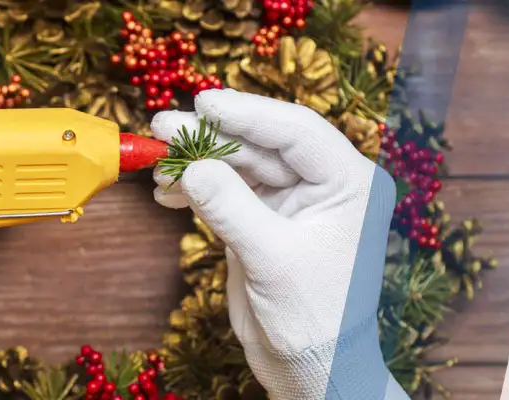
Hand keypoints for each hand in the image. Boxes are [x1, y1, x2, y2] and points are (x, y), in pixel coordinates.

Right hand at [152, 89, 405, 398]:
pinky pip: (228, 191)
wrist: (312, 368)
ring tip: (157, 159)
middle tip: (163, 126)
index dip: (248, 112)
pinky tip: (167, 190)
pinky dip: (197, 188)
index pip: (297, 131)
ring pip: (240, 165)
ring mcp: (293, 202)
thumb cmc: (314, 317)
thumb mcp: (272, 258)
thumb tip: (192, 167)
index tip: (204, 103)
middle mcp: (325, 185)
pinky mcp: (265, 221)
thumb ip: (231, 207)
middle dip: (212, 136)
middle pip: (262, 144)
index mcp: (350, 184)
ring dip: (197, 161)